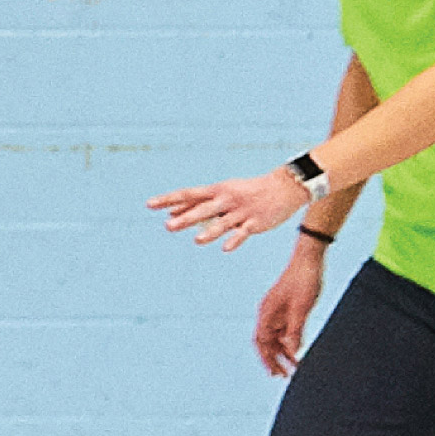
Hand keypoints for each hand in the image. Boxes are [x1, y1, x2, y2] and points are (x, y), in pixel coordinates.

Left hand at [150, 167, 309, 251]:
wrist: (284, 187)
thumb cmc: (246, 191)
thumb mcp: (220, 194)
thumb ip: (196, 204)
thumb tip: (170, 213)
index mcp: (216, 191)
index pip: (188, 194)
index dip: (169, 200)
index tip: (149, 204)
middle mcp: (226, 200)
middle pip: (203, 209)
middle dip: (186, 218)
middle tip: (167, 226)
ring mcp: (241, 212)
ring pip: (223, 223)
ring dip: (210, 232)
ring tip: (197, 241)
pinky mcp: (255, 223)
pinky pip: (243, 233)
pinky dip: (234, 240)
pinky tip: (225, 248)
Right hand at [255, 240, 326, 380]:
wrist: (309, 259)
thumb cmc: (305, 281)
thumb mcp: (302, 308)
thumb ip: (296, 331)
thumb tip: (292, 352)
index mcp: (267, 313)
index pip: (262, 342)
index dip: (267, 359)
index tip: (275, 374)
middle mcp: (268, 313)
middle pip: (266, 342)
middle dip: (273, 360)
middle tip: (283, 376)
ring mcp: (277, 310)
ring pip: (276, 337)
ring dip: (283, 352)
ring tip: (295, 367)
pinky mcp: (286, 307)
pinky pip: (285, 329)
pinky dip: (290, 341)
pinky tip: (298, 349)